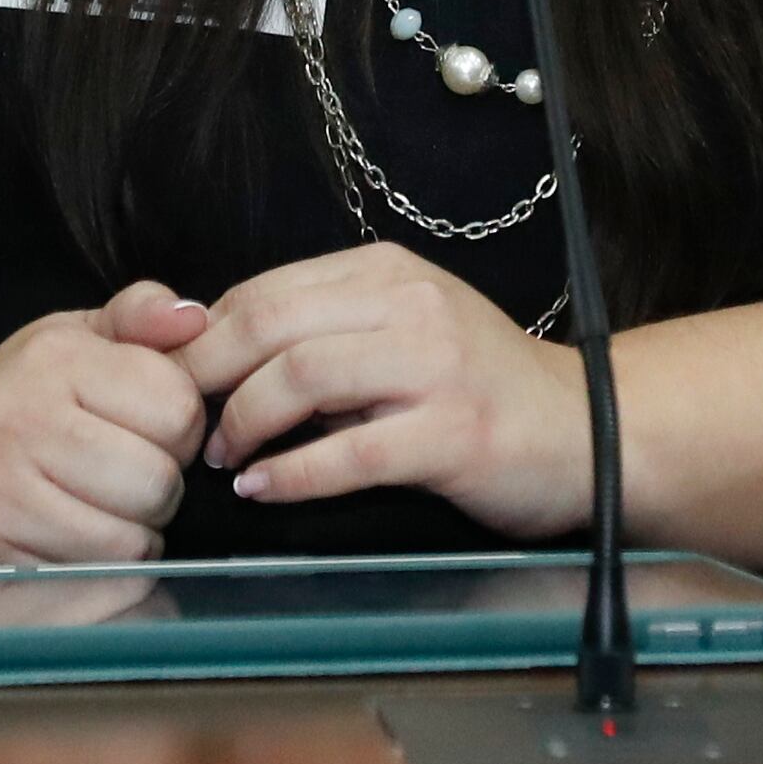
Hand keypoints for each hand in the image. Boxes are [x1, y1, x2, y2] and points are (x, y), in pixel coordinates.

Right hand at [0, 279, 212, 566]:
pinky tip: (78, 556)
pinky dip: (105, 585)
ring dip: (134, 541)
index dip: (180, 427)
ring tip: (101, 518)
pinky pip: (96, 593)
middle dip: (159, 490)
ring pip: (131, 546)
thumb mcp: (69, 342)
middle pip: (158, 482)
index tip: (149, 431)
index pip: (177, 406)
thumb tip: (195, 321)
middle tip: (124, 482)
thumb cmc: (14, 410)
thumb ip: (138, 317)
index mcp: (50, 359)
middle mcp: (17, 426)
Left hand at [186, 243, 589, 535]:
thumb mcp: (407, 330)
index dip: (204, 336)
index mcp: (389, 273)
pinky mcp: (453, 433)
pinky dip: (293, 474)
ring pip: (302, 378)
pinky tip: (264, 490)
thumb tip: (222, 353)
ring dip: (244, 423)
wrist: (591, 429)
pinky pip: (350, 453)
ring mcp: (435, 367)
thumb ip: (331, 329)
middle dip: (207, 375)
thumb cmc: (483, 388)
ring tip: (223, 459)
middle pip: (271, 324)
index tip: (171, 380)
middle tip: (179, 421)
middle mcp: (411, 305)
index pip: (266, 290)